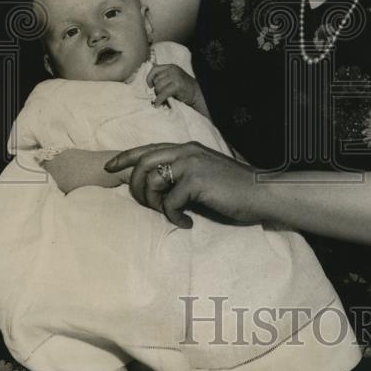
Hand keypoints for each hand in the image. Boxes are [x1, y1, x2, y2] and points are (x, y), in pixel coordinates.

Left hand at [104, 143, 259, 227]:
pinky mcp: (196, 181)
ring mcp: (191, 164)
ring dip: (153, 203)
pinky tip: (187, 223)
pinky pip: (169, 202)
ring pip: (151, 181)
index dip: (125, 157)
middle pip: (142, 163)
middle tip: (144, 205)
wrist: (261, 193)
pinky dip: (173, 217)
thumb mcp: (204, 175)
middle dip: (135, 186)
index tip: (109, 167)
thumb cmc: (235, 190)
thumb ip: (182, 175)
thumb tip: (157, 188)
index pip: (147, 148)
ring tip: (169, 214)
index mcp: (187, 148)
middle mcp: (187, 151)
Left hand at [147, 63, 200, 108]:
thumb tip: (149, 84)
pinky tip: (158, 104)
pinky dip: (159, 100)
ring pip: (158, 86)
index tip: (149, 86)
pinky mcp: (177, 85)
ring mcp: (176, 77)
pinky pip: (163, 93)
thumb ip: (163, 77)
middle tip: (160, 94)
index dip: (149, 78)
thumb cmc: (183, 88)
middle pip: (156, 79)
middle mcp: (173, 70)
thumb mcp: (173, 78)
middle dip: (156, 88)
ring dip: (158, 94)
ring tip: (162, 98)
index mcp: (171, 67)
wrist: (196, 93)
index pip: (155, 69)